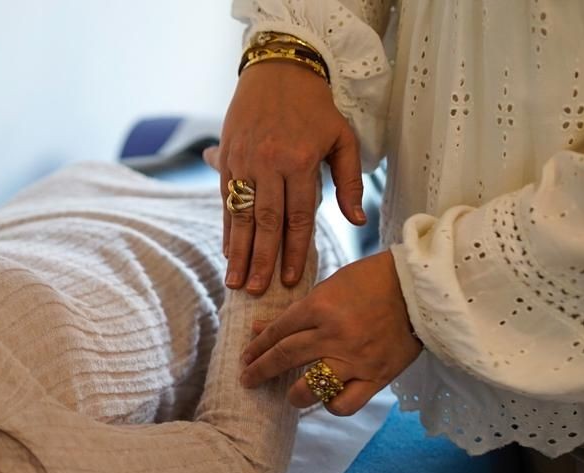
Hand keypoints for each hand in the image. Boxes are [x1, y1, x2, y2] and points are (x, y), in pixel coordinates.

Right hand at [211, 60, 365, 295]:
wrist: (279, 70)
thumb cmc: (316, 108)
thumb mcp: (342, 139)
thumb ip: (349, 183)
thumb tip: (356, 222)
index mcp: (300, 162)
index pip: (297, 217)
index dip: (295, 251)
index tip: (291, 279)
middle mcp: (269, 164)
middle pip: (265, 222)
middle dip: (260, 260)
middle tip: (255, 291)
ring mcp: (244, 161)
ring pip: (240, 215)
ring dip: (237, 251)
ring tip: (234, 281)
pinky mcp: (227, 157)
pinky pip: (226, 199)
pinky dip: (226, 227)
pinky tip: (226, 250)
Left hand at [238, 250, 420, 414]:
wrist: (421, 288)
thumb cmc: (372, 281)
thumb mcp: (329, 287)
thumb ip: (297, 311)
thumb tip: (259, 328)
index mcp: (320, 306)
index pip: (277, 332)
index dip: (257, 347)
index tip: (246, 356)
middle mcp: (334, 335)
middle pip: (284, 358)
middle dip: (259, 371)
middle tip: (247, 379)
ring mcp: (355, 358)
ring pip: (309, 388)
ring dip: (293, 395)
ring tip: (290, 395)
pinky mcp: (377, 376)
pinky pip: (345, 403)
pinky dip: (332, 405)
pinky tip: (327, 398)